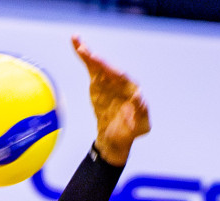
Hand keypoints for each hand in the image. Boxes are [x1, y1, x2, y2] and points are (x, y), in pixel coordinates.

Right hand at [73, 35, 149, 166]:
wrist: (114, 139)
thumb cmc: (130, 132)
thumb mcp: (142, 126)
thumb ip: (142, 112)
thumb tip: (139, 96)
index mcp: (132, 89)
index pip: (123, 79)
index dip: (116, 74)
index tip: (109, 70)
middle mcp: (120, 81)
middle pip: (109, 69)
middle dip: (100, 62)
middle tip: (90, 55)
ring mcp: (108, 80)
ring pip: (98, 64)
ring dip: (89, 53)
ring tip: (79, 44)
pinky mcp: (97, 82)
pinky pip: (90, 67)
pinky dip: (83, 56)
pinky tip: (77, 43)